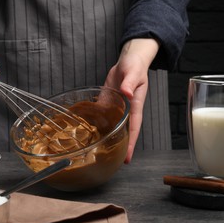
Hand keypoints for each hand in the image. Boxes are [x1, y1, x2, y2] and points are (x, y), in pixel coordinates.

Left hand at [104, 39, 158, 162]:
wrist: (128, 60)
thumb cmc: (135, 66)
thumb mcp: (134, 72)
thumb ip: (130, 83)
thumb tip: (127, 93)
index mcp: (135, 106)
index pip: (134, 128)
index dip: (130, 144)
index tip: (127, 158)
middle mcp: (126, 110)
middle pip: (123, 132)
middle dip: (119, 147)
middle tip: (110, 161)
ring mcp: (116, 108)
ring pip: (111, 126)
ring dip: (106, 137)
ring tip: (98, 152)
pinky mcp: (107, 103)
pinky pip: (101, 115)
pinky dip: (96, 124)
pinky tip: (88, 132)